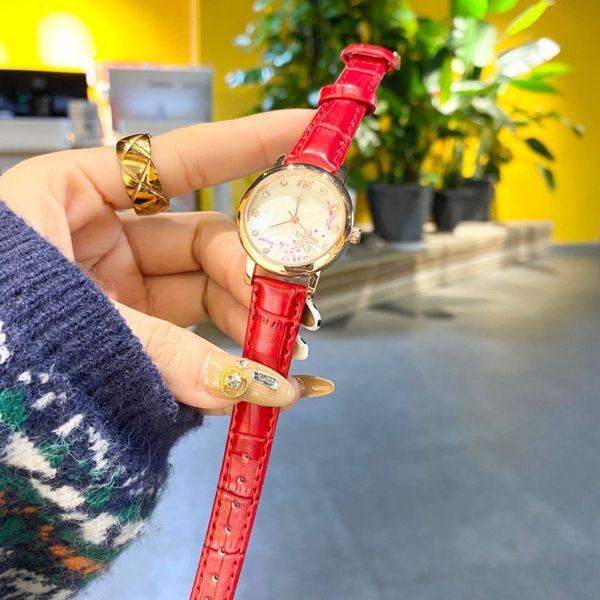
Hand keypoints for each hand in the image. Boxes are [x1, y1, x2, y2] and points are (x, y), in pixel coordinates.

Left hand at [0, 109, 333, 414]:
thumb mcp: (75, 326)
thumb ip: (172, 355)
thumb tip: (269, 389)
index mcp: (74, 192)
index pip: (181, 160)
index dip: (248, 144)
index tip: (306, 130)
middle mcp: (103, 235)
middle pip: (204, 243)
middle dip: (255, 272)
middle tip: (296, 301)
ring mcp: (118, 287)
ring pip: (205, 293)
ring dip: (249, 321)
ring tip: (285, 348)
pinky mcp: (128, 333)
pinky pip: (189, 336)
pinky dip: (222, 358)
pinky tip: (257, 377)